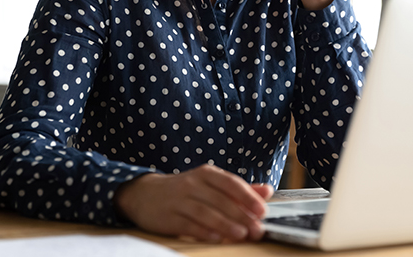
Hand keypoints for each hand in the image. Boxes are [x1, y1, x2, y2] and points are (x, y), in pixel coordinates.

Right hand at [113, 164, 273, 242]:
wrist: (145, 194)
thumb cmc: (186, 190)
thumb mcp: (210, 184)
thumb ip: (239, 189)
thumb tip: (267, 191)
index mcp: (206, 174)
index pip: (230, 182)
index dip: (247, 196)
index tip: (262, 209)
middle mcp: (192, 184)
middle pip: (220, 199)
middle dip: (241, 215)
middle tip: (257, 228)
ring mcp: (178, 200)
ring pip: (205, 212)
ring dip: (225, 224)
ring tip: (242, 234)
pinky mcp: (168, 217)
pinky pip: (188, 225)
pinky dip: (204, 231)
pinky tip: (218, 238)